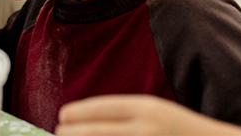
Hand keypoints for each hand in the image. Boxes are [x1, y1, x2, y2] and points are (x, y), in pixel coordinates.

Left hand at [56, 95, 240, 135]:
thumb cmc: (180, 131)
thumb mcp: (154, 113)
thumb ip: (123, 115)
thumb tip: (79, 120)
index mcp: (146, 108)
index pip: (97, 108)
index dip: (75, 114)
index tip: (62, 117)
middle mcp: (144, 128)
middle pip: (91, 132)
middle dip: (70, 134)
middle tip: (60, 133)